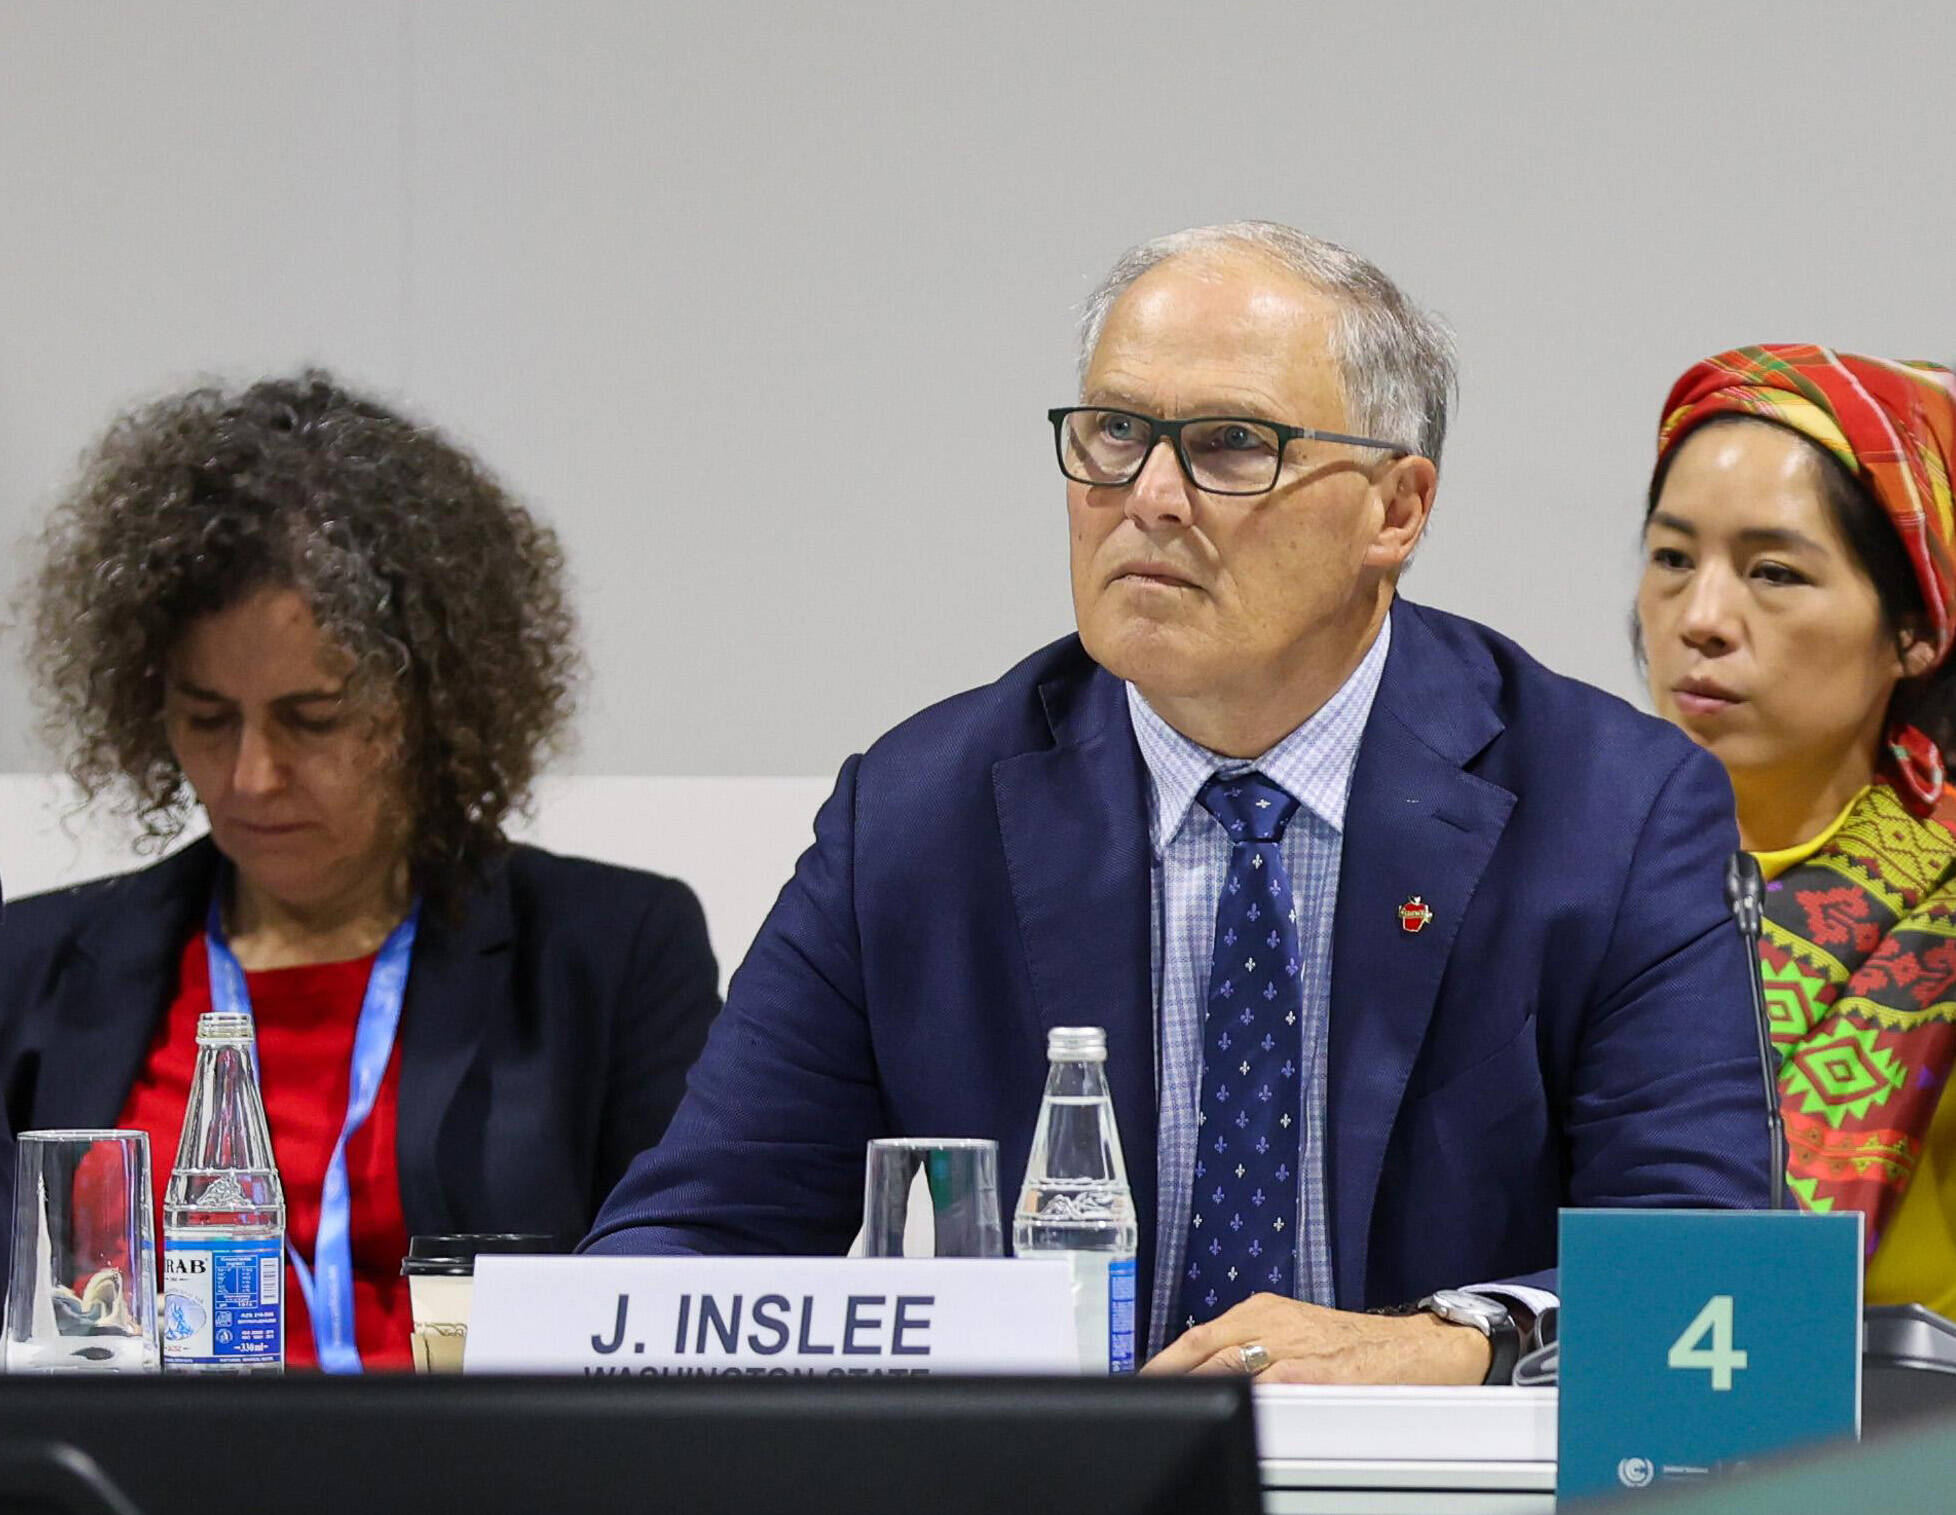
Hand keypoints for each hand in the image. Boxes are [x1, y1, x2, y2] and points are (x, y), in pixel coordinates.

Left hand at [1139, 1293, 1490, 1384]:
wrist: (1419, 1349)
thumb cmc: (1355, 1348)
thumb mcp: (1294, 1333)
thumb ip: (1250, 1348)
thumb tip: (1201, 1375)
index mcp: (1262, 1311)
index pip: (1197, 1336)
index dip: (1163, 1362)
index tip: (1138, 1383)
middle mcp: (1273, 1323)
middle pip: (1205, 1348)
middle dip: (1170, 1376)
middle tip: (1144, 1399)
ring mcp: (1297, 1347)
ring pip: (1232, 1365)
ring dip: (1199, 1388)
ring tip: (1174, 1409)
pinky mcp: (1323, 1374)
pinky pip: (1276, 1386)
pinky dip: (1248, 1398)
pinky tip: (1228, 1412)